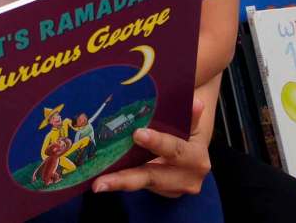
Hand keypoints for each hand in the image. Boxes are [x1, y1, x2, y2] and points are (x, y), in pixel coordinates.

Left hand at [92, 96, 210, 196]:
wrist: (196, 153)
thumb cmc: (188, 129)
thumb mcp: (191, 121)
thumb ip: (190, 115)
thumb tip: (197, 103)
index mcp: (195, 157)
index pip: (175, 149)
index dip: (157, 142)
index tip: (138, 134)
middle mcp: (187, 178)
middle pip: (153, 177)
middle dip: (127, 178)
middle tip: (103, 181)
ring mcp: (174, 189)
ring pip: (143, 184)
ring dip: (119, 184)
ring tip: (98, 184)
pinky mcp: (162, 192)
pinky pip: (140, 186)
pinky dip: (121, 182)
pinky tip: (102, 181)